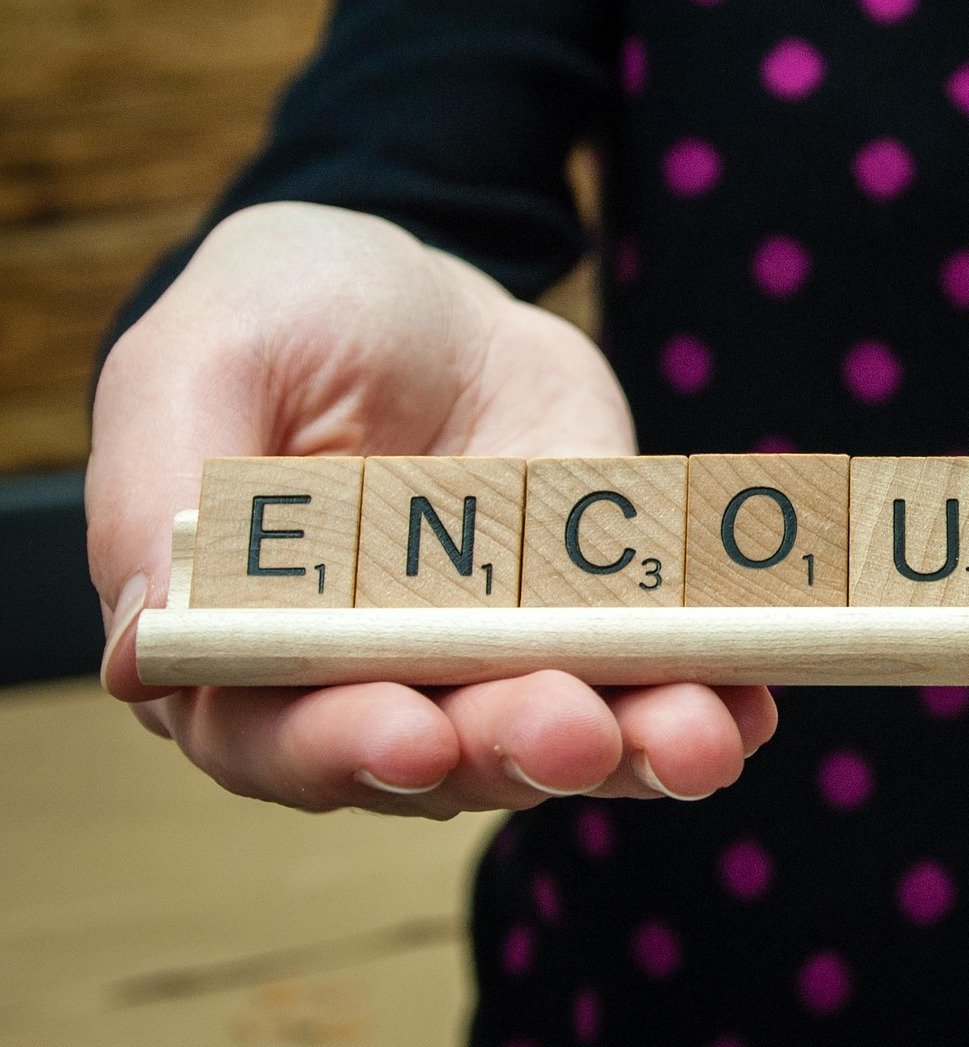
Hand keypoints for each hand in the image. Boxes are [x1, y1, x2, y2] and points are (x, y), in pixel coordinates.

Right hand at [89, 201, 774, 816]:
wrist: (426, 290)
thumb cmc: (287, 317)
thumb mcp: (204, 358)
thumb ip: (159, 488)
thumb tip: (142, 648)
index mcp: (248, 647)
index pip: (277, 736)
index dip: (342, 750)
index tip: (414, 736)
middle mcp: (374, 681)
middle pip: (441, 756)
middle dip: (511, 750)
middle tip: (572, 730)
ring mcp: (496, 661)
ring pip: (558, 735)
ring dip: (630, 746)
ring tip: (698, 736)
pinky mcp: (592, 625)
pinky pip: (652, 679)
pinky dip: (706, 696)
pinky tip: (749, 703)